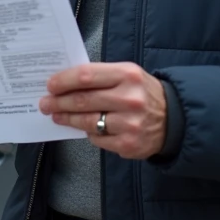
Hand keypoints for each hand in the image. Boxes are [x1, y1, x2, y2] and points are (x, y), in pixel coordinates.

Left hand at [39, 62, 166, 158]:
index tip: (50, 85)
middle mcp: (129, 99)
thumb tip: (65, 83)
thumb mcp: (127, 75)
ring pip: (87, 122)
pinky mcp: (128, 144)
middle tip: (45, 103)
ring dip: (67, 119)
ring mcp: (129, 124)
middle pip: (83, 100)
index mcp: (127, 75)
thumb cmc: (143, 93)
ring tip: (56, 116)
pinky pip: (97, 138)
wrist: (174, 119)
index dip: (63, 81)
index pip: (86, 76)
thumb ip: (100, 77)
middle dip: (58, 102)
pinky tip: (84, 127)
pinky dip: (89, 132)